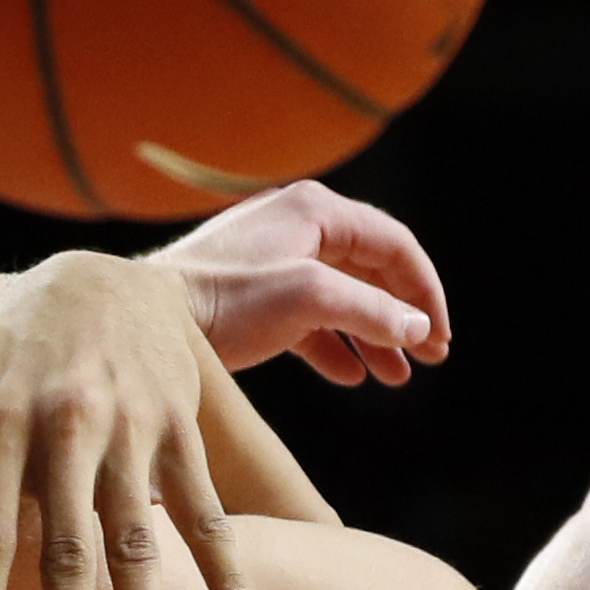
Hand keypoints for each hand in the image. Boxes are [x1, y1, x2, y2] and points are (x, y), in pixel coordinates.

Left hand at [162, 181, 452, 387]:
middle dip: (403, 316)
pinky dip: (334, 346)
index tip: (441, 336)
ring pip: (342, 298)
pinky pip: (309, 319)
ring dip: (374, 336)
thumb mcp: (310, 300)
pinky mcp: (253, 298)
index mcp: (317, 212)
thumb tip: (419, 330)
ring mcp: (274, 262)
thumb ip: (372, 312)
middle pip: (371, 271)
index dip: (425, 291)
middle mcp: (298, 227)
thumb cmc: (224, 301)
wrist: (149, 322)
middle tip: (431, 358)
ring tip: (397, 377)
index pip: (394, 245)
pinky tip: (351, 376)